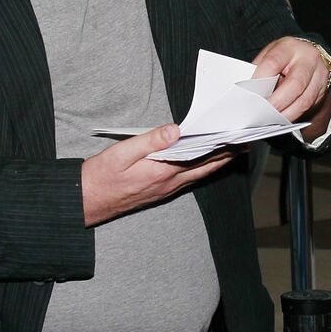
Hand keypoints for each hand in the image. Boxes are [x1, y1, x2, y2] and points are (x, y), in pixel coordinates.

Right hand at [81, 124, 235, 226]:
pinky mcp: (160, 191)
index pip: (199, 157)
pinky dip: (202, 168)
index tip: (237, 135)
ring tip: (233, 149)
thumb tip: (175, 129)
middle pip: (205, 166)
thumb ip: (149, 141)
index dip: (220, 146)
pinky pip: (188, 178)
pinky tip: (206, 161)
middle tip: (246, 142)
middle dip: (226, 154)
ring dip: (217, 161)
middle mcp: (168, 183)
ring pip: (199, 174)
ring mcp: (165, 189)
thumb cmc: (99, 177)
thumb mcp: (121, 153)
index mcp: (162, 172)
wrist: (84, 202)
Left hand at [252, 37, 330, 122]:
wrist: (309, 54)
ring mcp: (319, 74)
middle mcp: (308, 59)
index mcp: (289, 47)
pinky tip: (282, 119)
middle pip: (294, 84)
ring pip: (304, 100)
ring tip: (270, 120)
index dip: (260, 80)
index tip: (249, 95)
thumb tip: (248, 91)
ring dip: (286, 114)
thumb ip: (260, 69)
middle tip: (262, 114)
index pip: (273, 63)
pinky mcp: (323, 89)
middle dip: (276, 103)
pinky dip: (293, 115)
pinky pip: (309, 106)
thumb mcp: (270, 53)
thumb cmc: (285, 56)